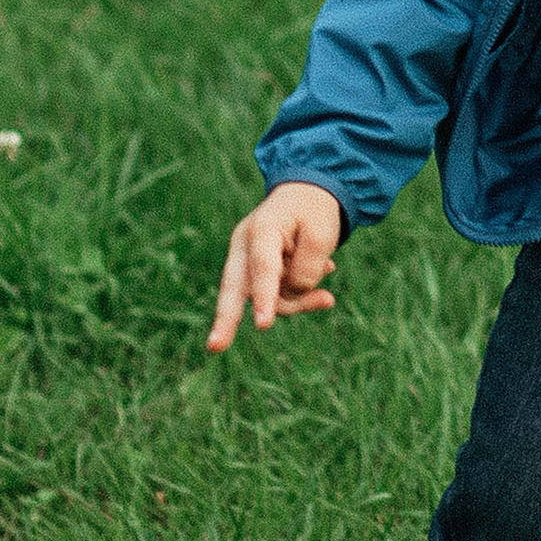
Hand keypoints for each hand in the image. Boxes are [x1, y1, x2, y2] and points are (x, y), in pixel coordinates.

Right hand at [208, 182, 343, 349]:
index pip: (263, 269)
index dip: (264, 297)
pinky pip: (277, 297)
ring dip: (299, 300)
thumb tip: (292, 295)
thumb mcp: (322, 234)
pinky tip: (324, 272)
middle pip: (234, 288)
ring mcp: (248, 261)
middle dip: (225, 320)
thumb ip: (307, 269)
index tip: (263, 325)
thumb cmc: (314, 211)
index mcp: (262, 229)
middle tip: (214, 347)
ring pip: (269, 299)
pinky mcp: (257, 274)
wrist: (307, 193)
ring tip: (326, 297)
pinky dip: (300, 293)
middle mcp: (246, 247)